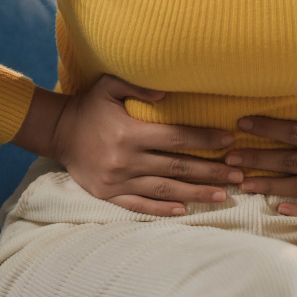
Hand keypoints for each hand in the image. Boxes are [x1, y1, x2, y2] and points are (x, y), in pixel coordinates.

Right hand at [51, 74, 245, 216]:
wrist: (57, 132)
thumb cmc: (89, 106)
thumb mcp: (109, 86)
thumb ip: (138, 86)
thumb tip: (167, 93)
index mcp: (128, 132)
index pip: (176, 138)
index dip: (204, 141)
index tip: (228, 143)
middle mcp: (125, 160)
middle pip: (177, 168)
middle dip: (211, 172)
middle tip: (239, 176)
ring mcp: (117, 180)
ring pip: (164, 190)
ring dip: (196, 194)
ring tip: (223, 196)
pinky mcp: (108, 195)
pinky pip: (139, 206)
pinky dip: (162, 210)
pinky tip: (184, 211)